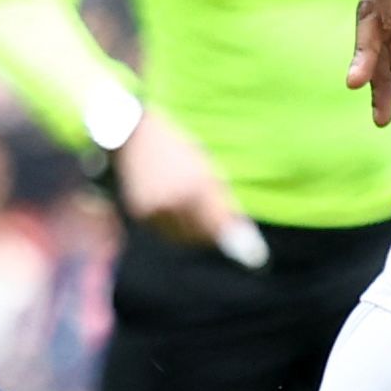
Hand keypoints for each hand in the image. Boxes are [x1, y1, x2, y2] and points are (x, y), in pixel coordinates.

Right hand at [111, 109, 250, 251]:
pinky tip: (171, 208)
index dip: (237, 241)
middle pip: (201, 236)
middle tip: (221, 233)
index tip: (255, 255)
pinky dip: (171, 227)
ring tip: (192, 214)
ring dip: (191, 233)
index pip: (220, 226)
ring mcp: (155, 209)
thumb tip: (236, 228)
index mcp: (197, 187)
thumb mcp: (206, 170)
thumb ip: (222, 201)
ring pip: (181, 238)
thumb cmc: (178, 150)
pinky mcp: (140, 213)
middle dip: (212, 236)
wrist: (136, 136)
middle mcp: (176, 201)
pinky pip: (163, 231)